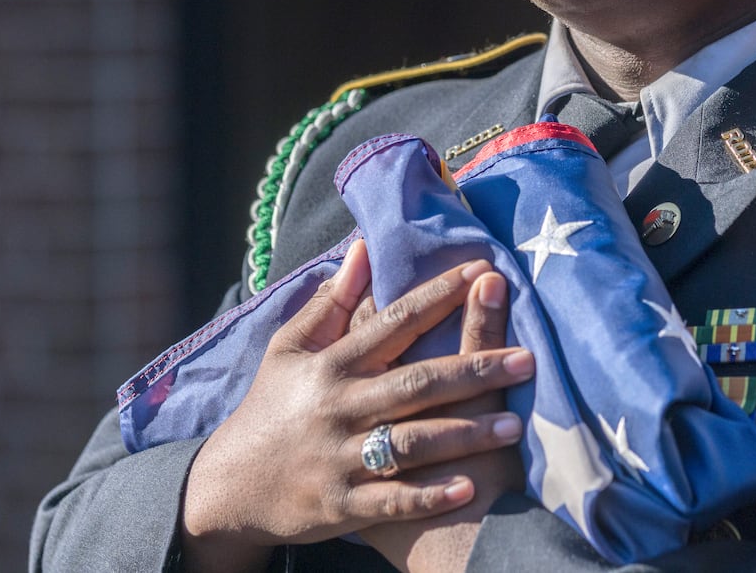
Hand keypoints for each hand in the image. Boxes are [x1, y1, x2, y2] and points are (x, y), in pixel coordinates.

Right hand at [179, 240, 532, 572]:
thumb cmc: (270, 407)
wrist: (229, 486)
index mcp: (331, 364)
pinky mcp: (340, 505)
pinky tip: (468, 488)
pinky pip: (391, 501)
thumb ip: (332, 303)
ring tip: (514, 426)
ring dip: (464, 435)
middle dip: (473, 370)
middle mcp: (339, 407)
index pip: (394, 323)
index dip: (438, 297)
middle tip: (527, 359)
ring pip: (410, 443)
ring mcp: (340, 458)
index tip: (484, 273)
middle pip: (415, 383)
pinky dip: (428, 496)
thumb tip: (362, 249)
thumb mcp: (290, 349)